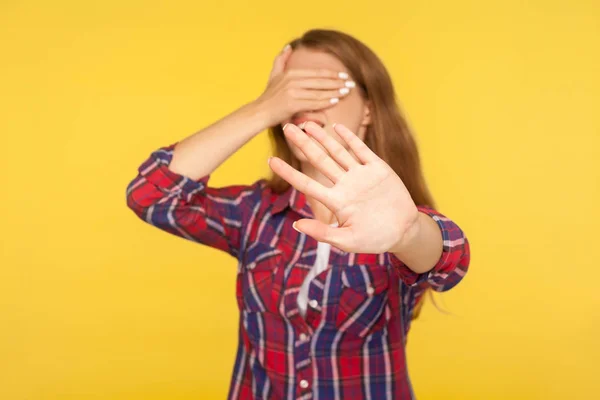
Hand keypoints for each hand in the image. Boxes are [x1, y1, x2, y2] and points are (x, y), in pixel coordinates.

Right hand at [253, 45, 354, 126]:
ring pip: (319, 91)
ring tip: (347, 92)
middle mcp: (292, 81)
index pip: (316, 73)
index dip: (332, 74)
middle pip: (320, 81)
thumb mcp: (273, 75)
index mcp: (291, 73)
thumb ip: (281, 60)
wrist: (259, 112)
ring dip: (335, 92)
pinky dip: (325, 102)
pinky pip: (313, 102)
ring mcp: (292, 92)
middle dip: (337, 82)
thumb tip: (289, 47)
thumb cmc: (268, 96)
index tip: (344, 76)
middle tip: (351, 84)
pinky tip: (335, 101)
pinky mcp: (292, 104)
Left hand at [267, 122, 419, 253]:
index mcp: (336, 201)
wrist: (404, 232)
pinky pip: (362, 150)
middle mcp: (345, 185)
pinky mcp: (378, 169)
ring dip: (322, 137)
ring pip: (337, 152)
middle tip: (286, 127)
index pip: (306, 184)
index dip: (289, 172)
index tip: (270, 161)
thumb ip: (322, 233)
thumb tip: (296, 225)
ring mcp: (361, 175)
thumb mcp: (347, 241)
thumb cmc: (375, 239)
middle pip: (319, 160)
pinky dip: (351, 138)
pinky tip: (337, 127)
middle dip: (303, 144)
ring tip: (307, 123)